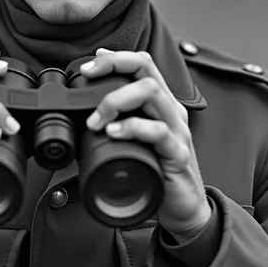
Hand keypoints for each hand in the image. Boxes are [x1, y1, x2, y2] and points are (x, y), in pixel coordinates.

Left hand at [80, 48, 211, 238]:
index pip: (142, 64)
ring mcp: (176, 131)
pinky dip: (132, 128)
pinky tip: (114, 133)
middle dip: (113, 68)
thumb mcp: (135, 141)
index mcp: (161, 104)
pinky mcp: (177, 155)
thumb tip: (83, 114)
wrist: (184, 208)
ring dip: (116, 99)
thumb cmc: (157, 172)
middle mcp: (171, 111)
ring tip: (97, 119)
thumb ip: (118, 123)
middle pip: (146, 70)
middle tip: (88, 81)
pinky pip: (158, 132)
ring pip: (151, 93)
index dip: (115, 58)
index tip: (90, 66)